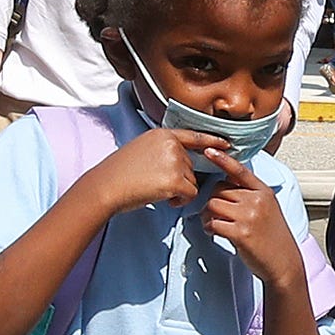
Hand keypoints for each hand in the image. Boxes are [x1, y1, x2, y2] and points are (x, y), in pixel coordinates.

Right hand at [89, 123, 209, 217]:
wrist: (106, 186)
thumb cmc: (118, 173)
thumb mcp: (140, 149)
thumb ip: (162, 150)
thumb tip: (180, 161)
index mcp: (162, 134)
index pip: (193, 136)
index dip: (212, 140)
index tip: (228, 144)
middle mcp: (171, 144)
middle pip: (191, 166)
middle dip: (179, 179)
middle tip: (155, 183)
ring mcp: (175, 161)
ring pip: (192, 181)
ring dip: (178, 190)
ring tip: (155, 189)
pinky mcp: (176, 180)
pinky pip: (190, 193)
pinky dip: (180, 200)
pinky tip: (163, 198)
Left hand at [192, 142, 302, 292]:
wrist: (283, 262)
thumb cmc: (273, 238)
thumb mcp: (267, 209)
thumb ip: (250, 196)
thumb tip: (225, 185)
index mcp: (264, 192)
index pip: (240, 170)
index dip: (223, 159)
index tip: (209, 150)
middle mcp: (257, 200)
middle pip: (219, 189)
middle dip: (212, 200)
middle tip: (212, 213)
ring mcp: (249, 216)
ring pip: (213, 205)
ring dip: (207, 215)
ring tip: (213, 224)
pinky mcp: (241, 232)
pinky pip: (213, 223)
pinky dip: (209, 227)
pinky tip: (214, 232)